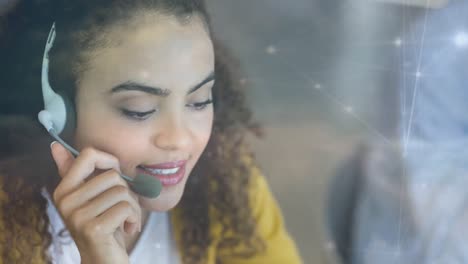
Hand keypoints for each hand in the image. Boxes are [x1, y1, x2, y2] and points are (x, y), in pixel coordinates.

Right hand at [50, 142, 140, 263]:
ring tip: (124, 220)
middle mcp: (66, 202)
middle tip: (121, 209)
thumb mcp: (91, 197)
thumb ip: (76, 173)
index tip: (116, 176)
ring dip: (132, 208)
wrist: (103, 260)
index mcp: (64, 190)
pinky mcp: (93, 228)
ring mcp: (77, 216)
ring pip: (122, 192)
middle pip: (113, 175)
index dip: (110, 161)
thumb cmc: (103, 224)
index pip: (88, 155)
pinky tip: (127, 229)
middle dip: (126, 192)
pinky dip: (134, 218)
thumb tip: (55, 146)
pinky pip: (126, 208)